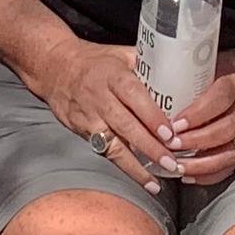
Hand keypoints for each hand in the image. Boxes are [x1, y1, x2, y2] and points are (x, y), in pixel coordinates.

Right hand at [23, 32, 184, 183]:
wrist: (54, 68)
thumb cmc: (94, 60)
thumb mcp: (120, 53)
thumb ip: (147, 63)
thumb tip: (180, 70)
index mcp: (113, 75)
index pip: (134, 96)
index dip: (151, 116)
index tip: (169, 133)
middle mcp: (100, 98)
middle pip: (126, 125)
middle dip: (149, 146)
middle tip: (171, 161)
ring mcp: (89, 118)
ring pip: (114, 145)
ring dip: (137, 166)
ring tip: (157, 181)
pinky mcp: (82, 132)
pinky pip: (105, 152)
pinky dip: (124, 167)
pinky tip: (141, 179)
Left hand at [153, 63, 234, 186]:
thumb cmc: (225, 72)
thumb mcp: (210, 63)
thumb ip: (187, 70)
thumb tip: (150, 71)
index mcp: (232, 86)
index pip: (219, 99)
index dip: (197, 113)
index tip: (175, 123)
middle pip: (224, 130)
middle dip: (194, 142)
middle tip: (169, 145)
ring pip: (228, 153)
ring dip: (200, 164)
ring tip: (176, 166)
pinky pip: (229, 168)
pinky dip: (208, 175)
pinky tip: (187, 175)